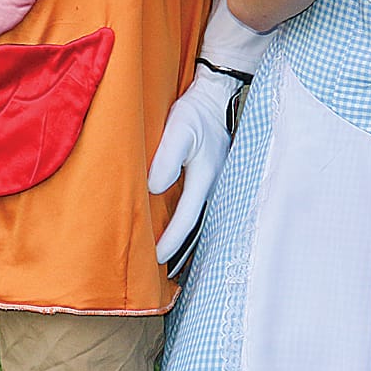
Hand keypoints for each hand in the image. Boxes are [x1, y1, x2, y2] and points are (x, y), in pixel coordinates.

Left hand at [149, 65, 241, 266]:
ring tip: (172, 261)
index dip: (171, 241)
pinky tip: (181, 230)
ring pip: (201, 220)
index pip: (186, 218)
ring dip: (188, 240)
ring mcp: (215, 181)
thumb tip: (154, 188)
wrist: (216, 95)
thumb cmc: (196, 112)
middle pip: (198, 227)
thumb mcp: (179, 128)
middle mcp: (214, 185)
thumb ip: (167, 158)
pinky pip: (200, 208)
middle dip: (182, 251)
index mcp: (205, 177)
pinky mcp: (211, 176)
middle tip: (164, 275)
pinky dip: (190, 224)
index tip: (156, 259)